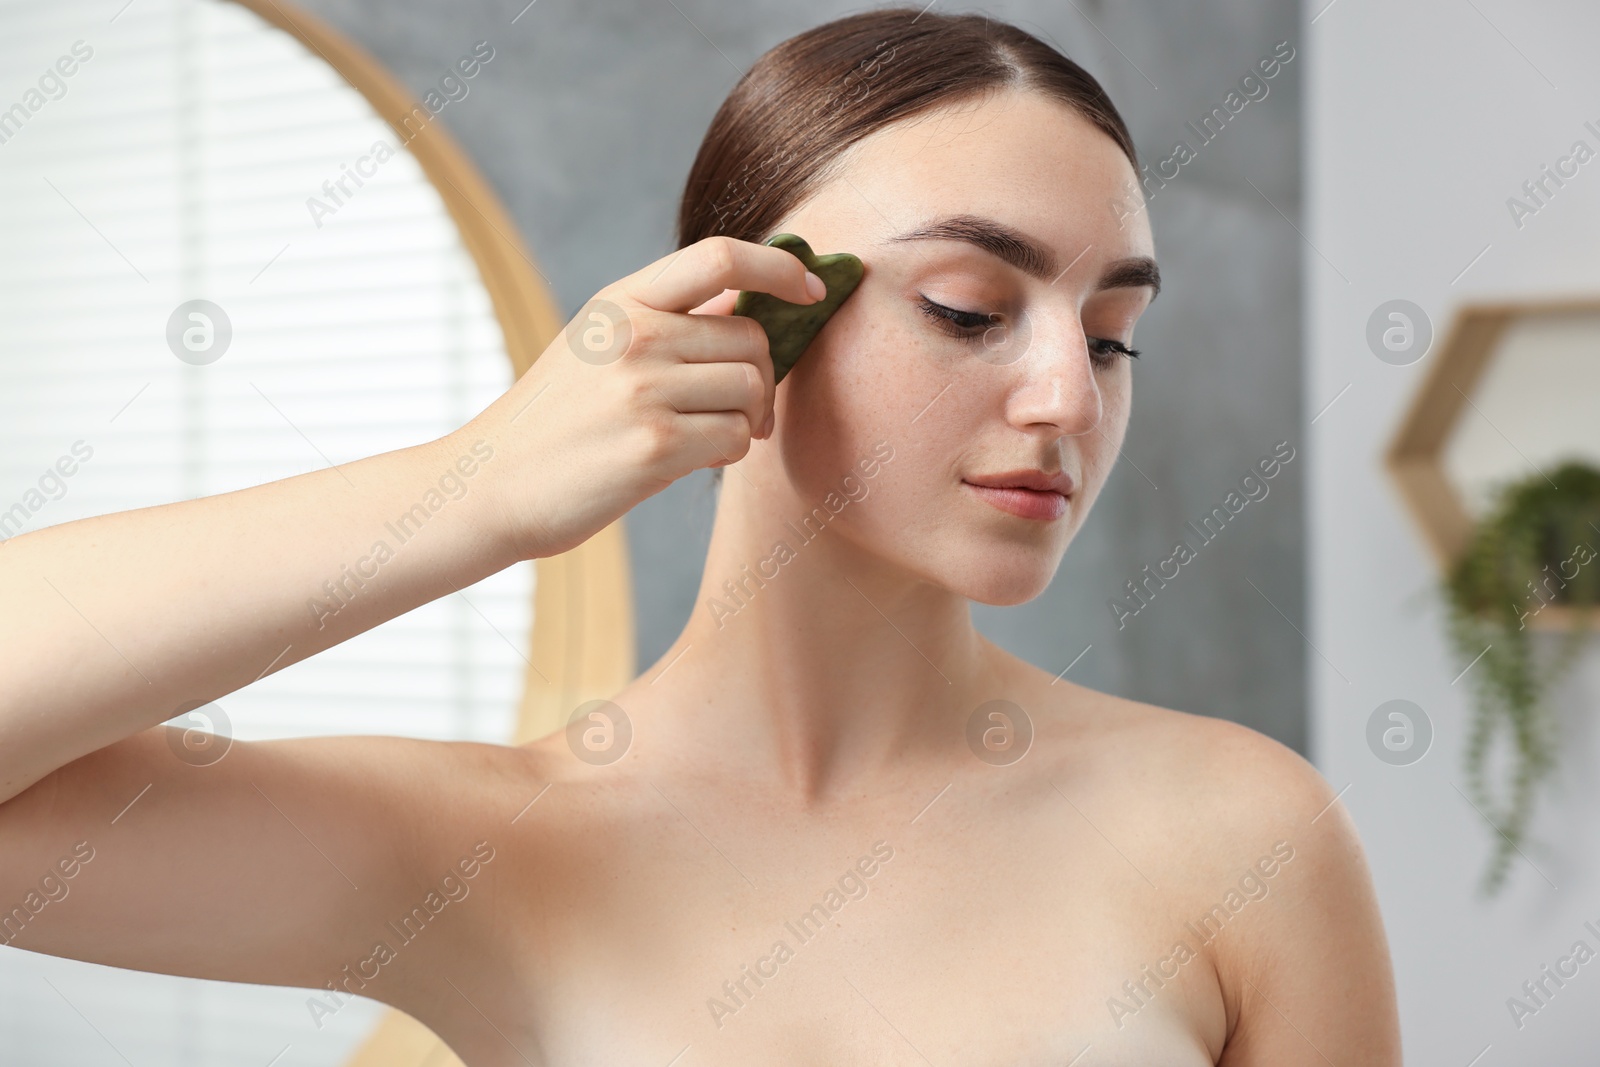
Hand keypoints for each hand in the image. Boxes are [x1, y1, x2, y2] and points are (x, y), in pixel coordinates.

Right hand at [463, 235, 828, 560]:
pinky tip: (689, 459)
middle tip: (743, 409)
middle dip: (762, 377)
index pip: (720, 257)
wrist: (490, 485)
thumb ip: (666, 320)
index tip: (810, 290)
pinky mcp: (654, 447)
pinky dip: (726, 452)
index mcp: (620, 300)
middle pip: (750, 337)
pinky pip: (733, 439)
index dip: (780, 267)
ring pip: (751, 390)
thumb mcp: (597, 345)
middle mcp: (633, 335)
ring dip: (747, 420)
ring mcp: (642, 390)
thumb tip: (752, 301)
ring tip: (711, 435)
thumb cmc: (555, 421)